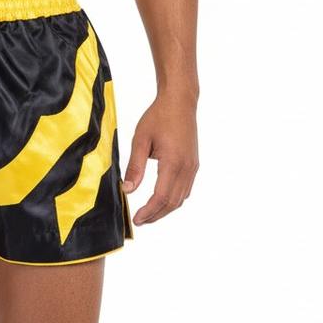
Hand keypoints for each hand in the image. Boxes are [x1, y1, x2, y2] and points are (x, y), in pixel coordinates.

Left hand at [122, 92, 198, 224]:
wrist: (180, 102)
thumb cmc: (159, 117)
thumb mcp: (140, 140)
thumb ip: (135, 166)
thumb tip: (128, 189)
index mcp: (173, 162)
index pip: (161, 197)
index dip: (149, 211)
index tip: (136, 219)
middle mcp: (187, 167)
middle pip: (173, 202)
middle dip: (156, 215)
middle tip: (140, 220)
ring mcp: (192, 166)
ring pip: (181, 198)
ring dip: (165, 209)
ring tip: (148, 214)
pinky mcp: (193, 164)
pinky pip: (185, 189)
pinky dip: (173, 199)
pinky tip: (161, 201)